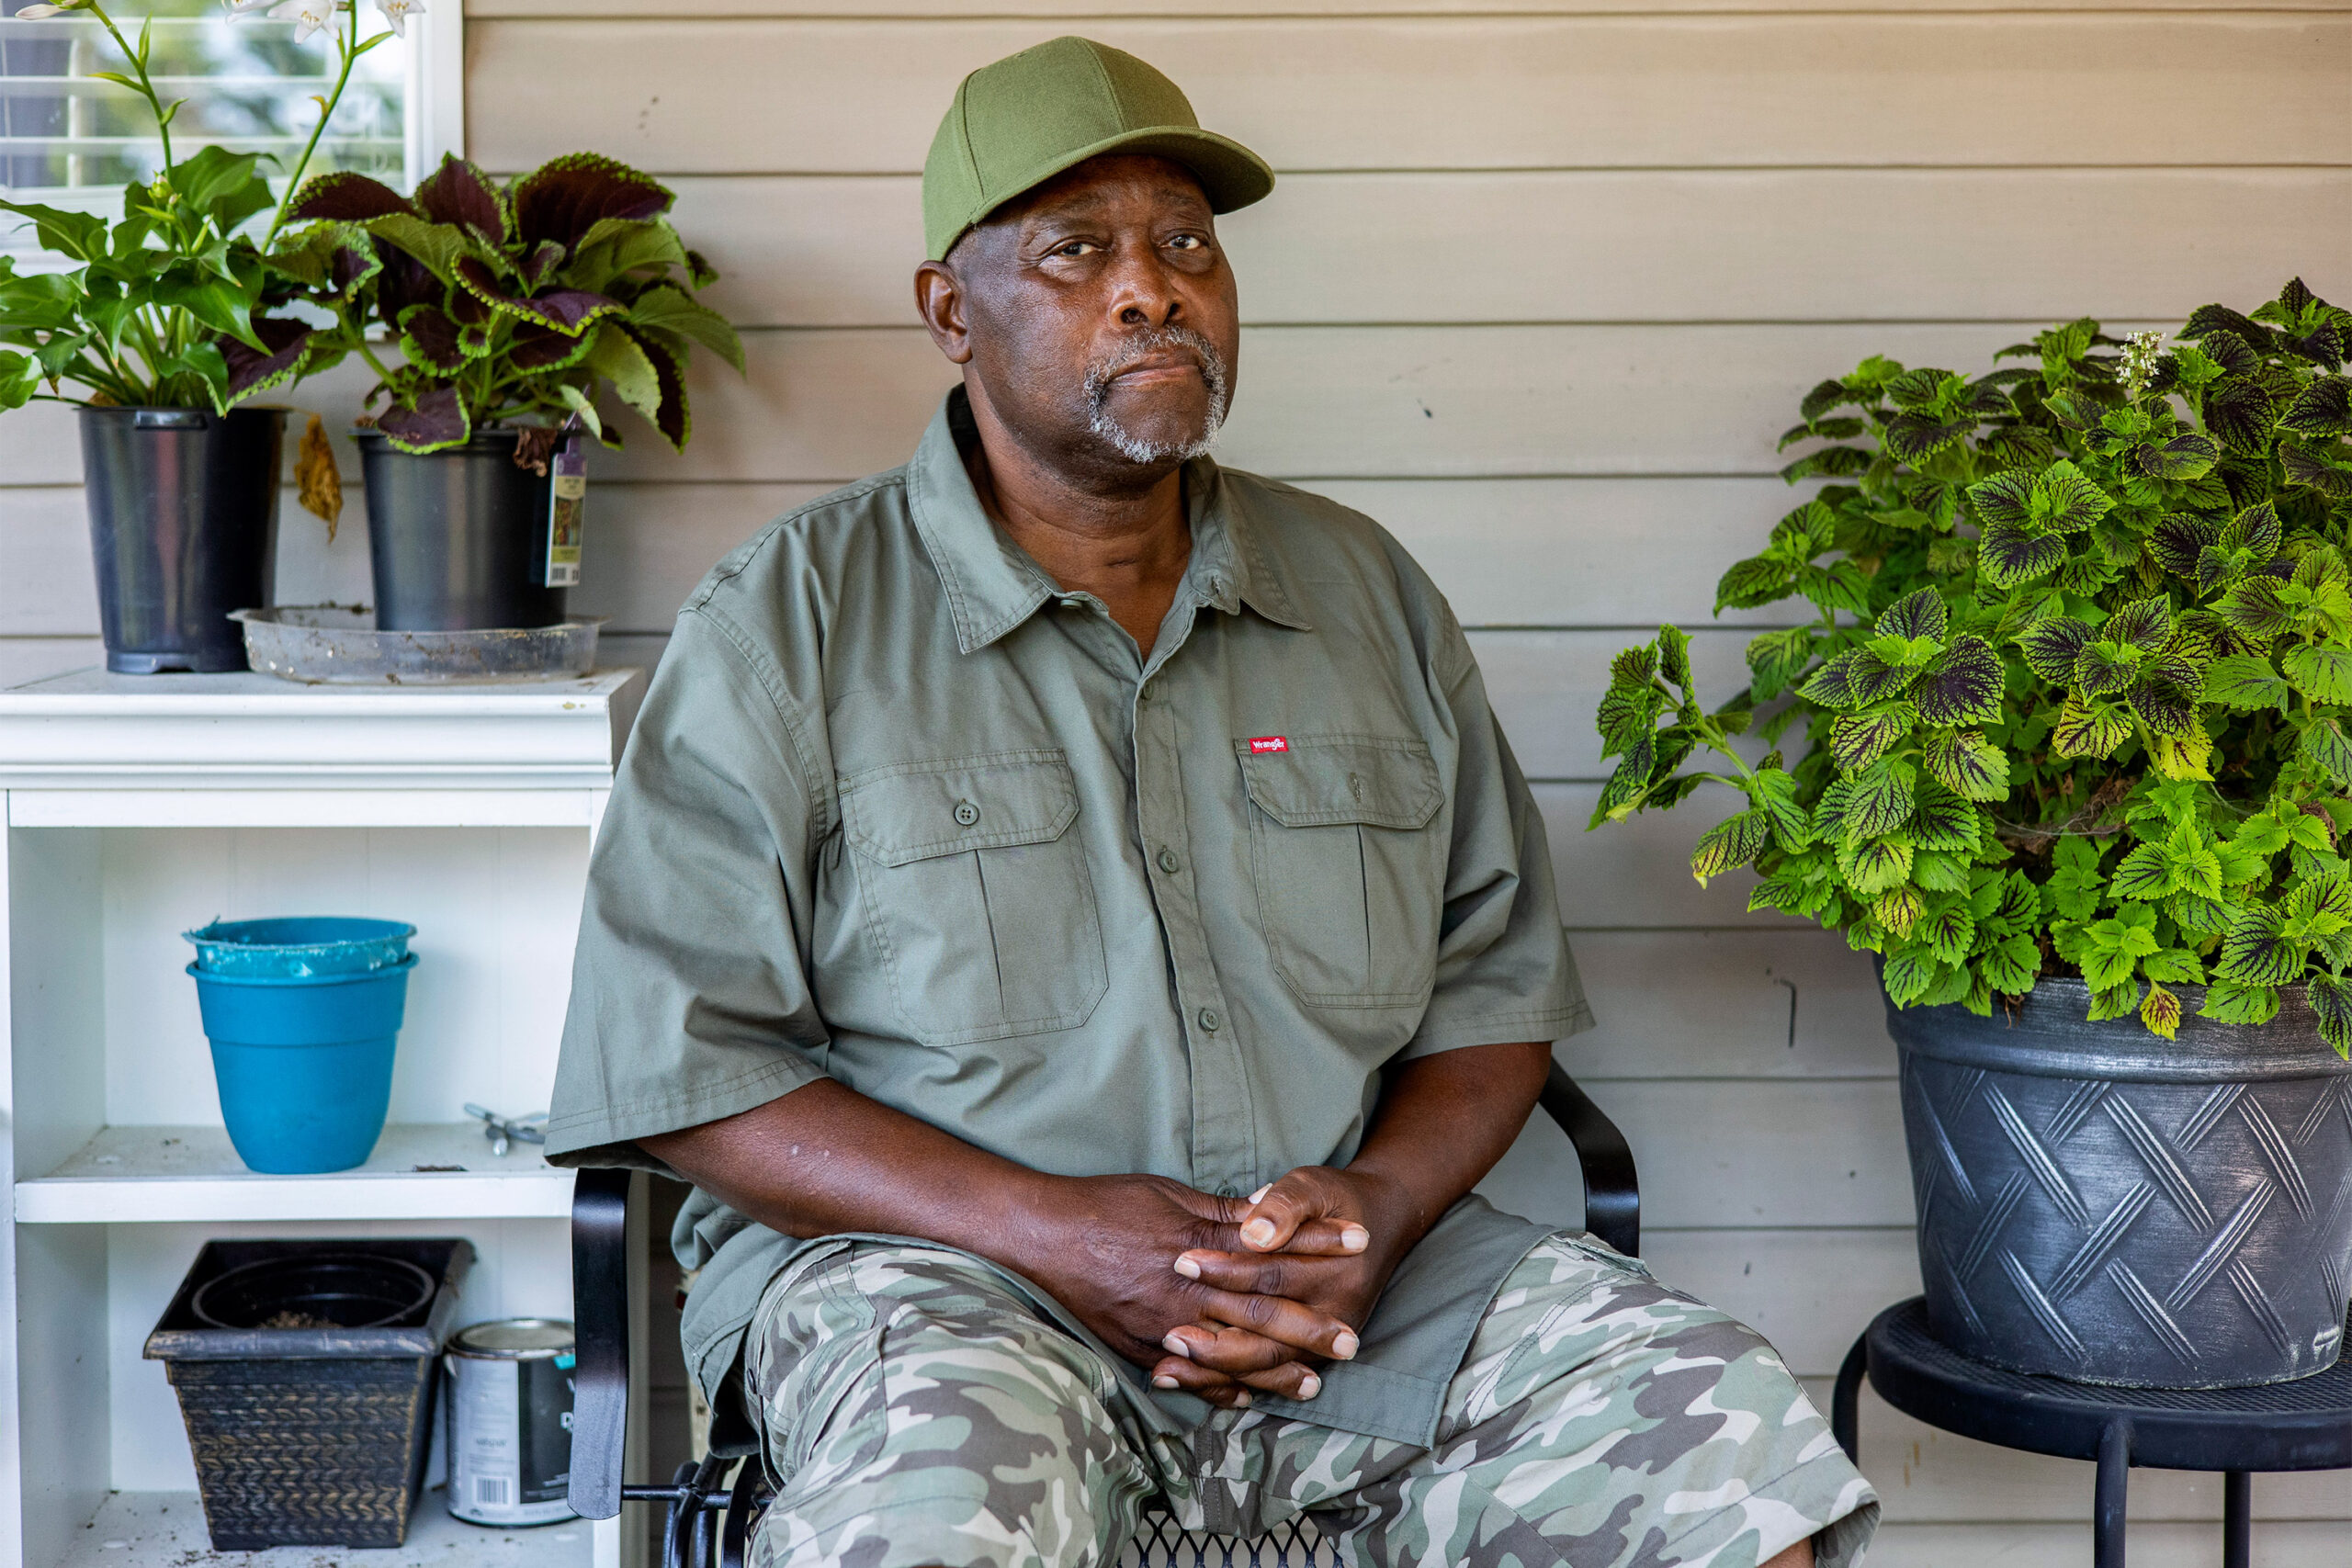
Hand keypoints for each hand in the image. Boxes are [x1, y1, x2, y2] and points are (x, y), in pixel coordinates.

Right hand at [1011, 1172, 1366, 1407]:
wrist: (1044, 1235)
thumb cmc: (1106, 1204)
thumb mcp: (1168, 1193)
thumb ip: (1221, 1211)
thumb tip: (1267, 1210)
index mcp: (1198, 1245)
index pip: (1273, 1247)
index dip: (1318, 1243)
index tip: (1358, 1243)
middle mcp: (1186, 1291)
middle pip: (1261, 1313)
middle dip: (1310, 1327)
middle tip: (1351, 1341)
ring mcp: (1162, 1325)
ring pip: (1231, 1355)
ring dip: (1274, 1371)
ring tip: (1311, 1383)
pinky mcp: (1139, 1347)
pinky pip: (1188, 1377)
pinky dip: (1219, 1390)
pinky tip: (1246, 1399)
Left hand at [1148, 1164, 1415, 1405]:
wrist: (1377, 1226)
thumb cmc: (1333, 1201)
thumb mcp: (1313, 1187)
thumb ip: (1285, 1206)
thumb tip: (1253, 1233)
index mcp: (1336, 1272)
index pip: (1272, 1275)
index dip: (1226, 1269)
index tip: (1181, 1262)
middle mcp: (1336, 1315)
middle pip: (1269, 1333)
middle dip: (1216, 1335)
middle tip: (1169, 1333)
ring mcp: (1325, 1343)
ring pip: (1267, 1365)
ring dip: (1217, 1369)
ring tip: (1170, 1365)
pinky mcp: (1310, 1357)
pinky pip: (1267, 1378)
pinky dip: (1226, 1384)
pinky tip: (1188, 1381)